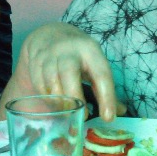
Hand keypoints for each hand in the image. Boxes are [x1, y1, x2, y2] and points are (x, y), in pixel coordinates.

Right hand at [0, 23, 125, 121]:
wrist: (49, 37)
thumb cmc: (78, 56)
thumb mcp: (95, 65)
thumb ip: (105, 88)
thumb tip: (121, 111)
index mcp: (90, 50)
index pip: (100, 74)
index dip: (106, 98)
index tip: (108, 118)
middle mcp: (68, 50)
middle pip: (69, 74)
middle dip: (76, 98)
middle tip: (83, 117)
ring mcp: (49, 55)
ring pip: (52, 82)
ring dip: (60, 102)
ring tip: (68, 112)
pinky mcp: (35, 63)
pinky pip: (40, 86)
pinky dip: (48, 99)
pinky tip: (56, 104)